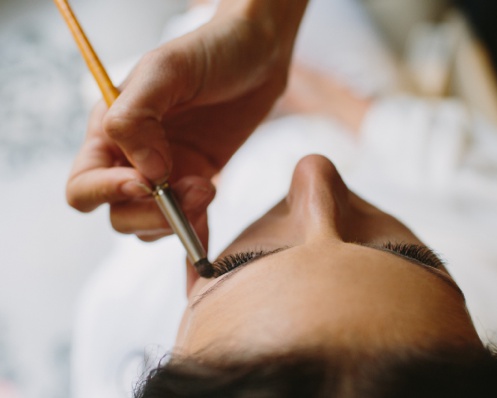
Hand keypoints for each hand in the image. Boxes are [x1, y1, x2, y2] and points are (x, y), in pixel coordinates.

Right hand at [65, 4, 302, 241]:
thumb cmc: (209, 51)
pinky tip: (208, 231)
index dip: (107, 193)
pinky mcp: (198, 178)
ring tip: (209, 188)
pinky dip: (196, 235)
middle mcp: (131, 158)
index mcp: (109, 131)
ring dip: (178, 221)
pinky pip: (187, 222)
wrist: (259, 52)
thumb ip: (138, 116)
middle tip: (196, 189)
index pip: (83, 185)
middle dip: (152, 214)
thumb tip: (144, 171)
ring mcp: (166, 172)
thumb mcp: (166, 69)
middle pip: (118, 214)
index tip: (147, 182)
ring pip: (151, 224)